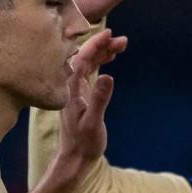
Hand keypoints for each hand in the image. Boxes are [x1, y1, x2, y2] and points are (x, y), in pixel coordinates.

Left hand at [55, 28, 127, 169]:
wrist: (76, 158)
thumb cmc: (84, 143)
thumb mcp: (93, 122)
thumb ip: (99, 99)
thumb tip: (107, 76)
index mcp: (70, 89)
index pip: (80, 59)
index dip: (94, 44)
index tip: (109, 34)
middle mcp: (69, 85)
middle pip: (84, 56)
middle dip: (102, 44)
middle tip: (122, 40)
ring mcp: (74, 88)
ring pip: (87, 62)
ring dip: (103, 51)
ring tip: (122, 45)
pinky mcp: (81, 93)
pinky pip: (89, 69)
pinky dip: (100, 60)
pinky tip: (111, 57)